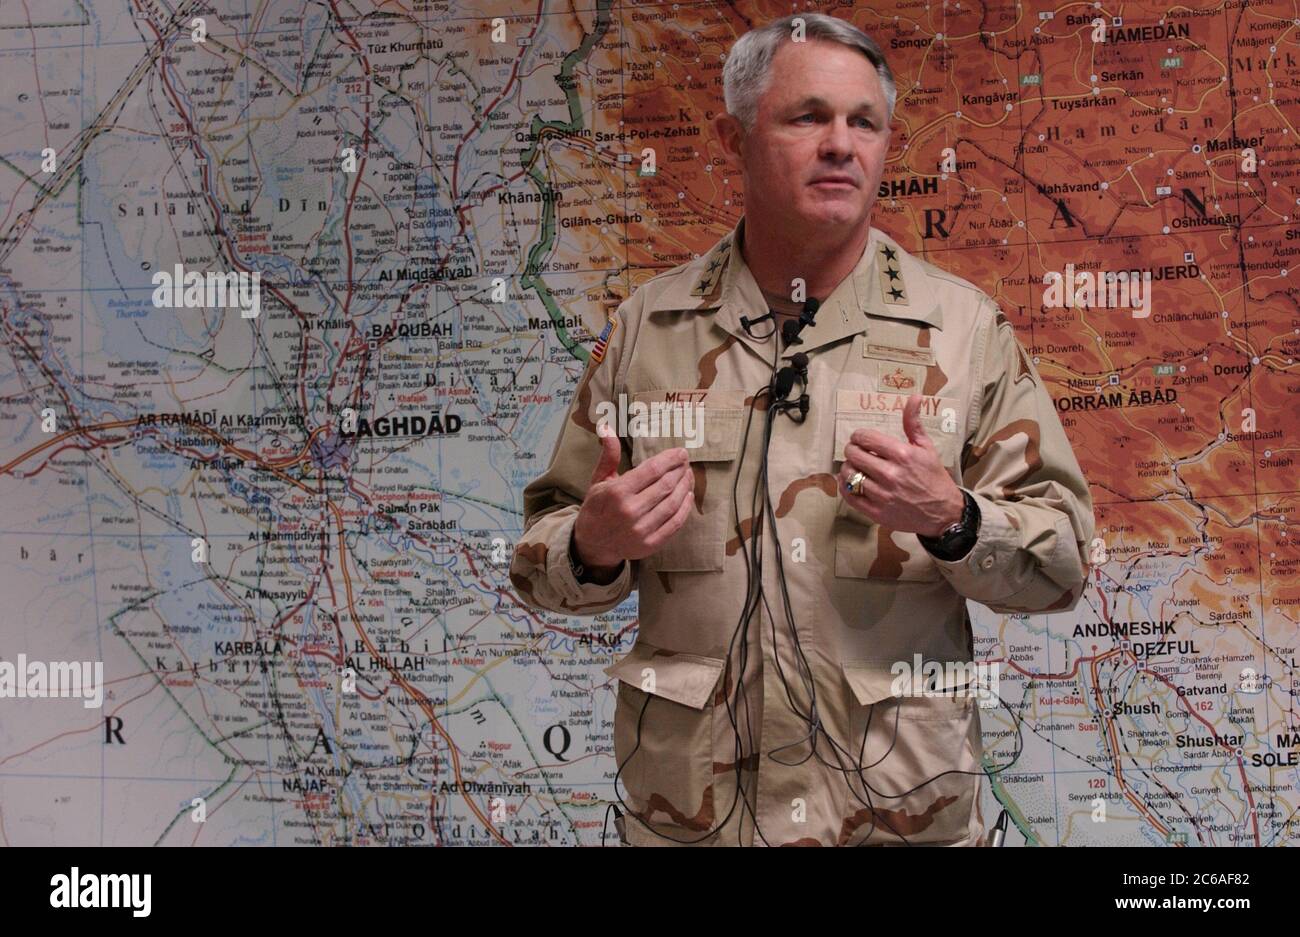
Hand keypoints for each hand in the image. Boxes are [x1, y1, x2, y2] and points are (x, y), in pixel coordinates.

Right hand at [573, 423, 695, 573]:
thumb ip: (608, 455)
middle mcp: (630, 511)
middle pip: (666, 485)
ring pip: (673, 503)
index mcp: (617, 492)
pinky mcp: (650, 544)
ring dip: (685, 486)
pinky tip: (688, 495)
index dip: (670, 459)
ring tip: (689, 475)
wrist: (592, 544)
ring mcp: (641, 530)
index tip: (681, 452)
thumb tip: (607, 427)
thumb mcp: (598, 480)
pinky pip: (675, 523)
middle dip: (680, 470)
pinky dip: (685, 508)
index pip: (652, 470)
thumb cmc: (596, 508)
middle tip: (686, 462)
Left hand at [839, 393, 963, 536]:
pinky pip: (850, 496)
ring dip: (848, 468)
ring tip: (855, 466)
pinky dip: (845, 487)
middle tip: (856, 451)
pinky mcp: (877, 512)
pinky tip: (850, 481)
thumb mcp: (927, 448)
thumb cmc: (934, 478)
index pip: (865, 438)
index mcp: (903, 455)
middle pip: (854, 454)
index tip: (860, 439)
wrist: (944, 513)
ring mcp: (883, 495)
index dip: (858, 436)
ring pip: (849, 475)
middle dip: (852, 450)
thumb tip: (914, 396)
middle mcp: (891, 474)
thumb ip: (913, 423)